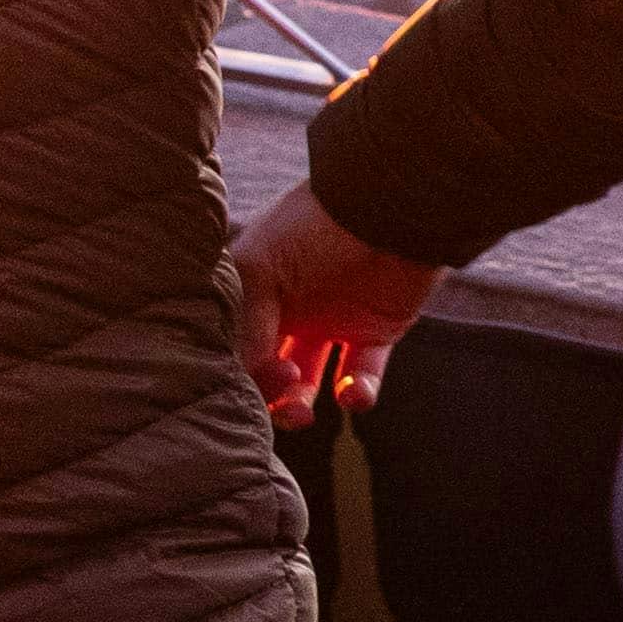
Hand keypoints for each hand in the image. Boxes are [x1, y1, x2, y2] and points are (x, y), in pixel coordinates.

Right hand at [236, 183, 442, 427]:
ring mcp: (331, 323)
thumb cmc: (314, 226)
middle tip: (279, 394)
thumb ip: (245, 322)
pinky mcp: (375, 333)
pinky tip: (352, 393)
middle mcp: (288, 312)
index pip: (232, 345)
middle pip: (264, 370)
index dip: (233, 370)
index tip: (239, 386)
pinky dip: (357, 393)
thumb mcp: (259, 267)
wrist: (390, 208)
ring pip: (306, 381)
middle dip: (264, 394)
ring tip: (301, 413)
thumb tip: (242, 375)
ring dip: (298, 404)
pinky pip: (361, 376)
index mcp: (252, 293)